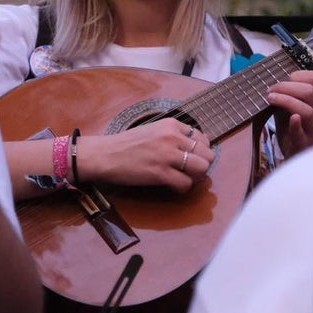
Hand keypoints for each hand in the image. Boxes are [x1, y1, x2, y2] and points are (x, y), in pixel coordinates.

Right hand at [78, 118, 213, 192]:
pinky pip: (186, 184)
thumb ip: (174, 135)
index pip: (203, 138)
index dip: (199, 151)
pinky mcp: (160, 173)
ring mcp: (167, 155)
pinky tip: (172, 185)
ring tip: (182, 178)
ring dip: (195, 177)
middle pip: (207, 154)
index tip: (190, 158)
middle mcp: (173, 137)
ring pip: (202, 168)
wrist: (104, 154)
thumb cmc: (127, 144)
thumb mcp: (154, 130)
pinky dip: (182, 188)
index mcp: (172, 124)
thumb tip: (195, 148)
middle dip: (201, 165)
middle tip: (189, 171)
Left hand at [267, 69, 312, 157]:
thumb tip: (267, 77)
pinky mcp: (304, 144)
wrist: (295, 157)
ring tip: (270, 98)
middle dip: (287, 87)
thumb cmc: (291, 129)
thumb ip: (284, 94)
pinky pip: (303, 134)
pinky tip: (292, 118)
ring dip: (287, 101)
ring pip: (308, 111)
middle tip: (270, 90)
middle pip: (310, 93)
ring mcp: (312, 129)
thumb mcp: (288, 108)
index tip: (281, 78)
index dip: (297, 75)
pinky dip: (297, 125)